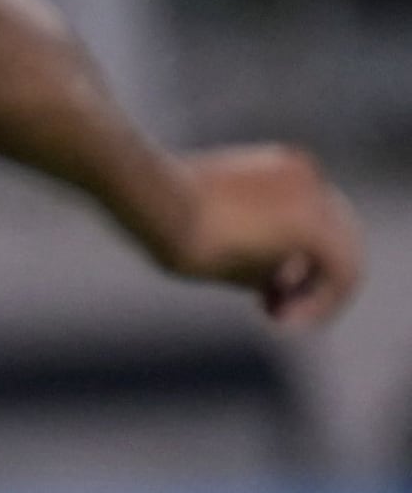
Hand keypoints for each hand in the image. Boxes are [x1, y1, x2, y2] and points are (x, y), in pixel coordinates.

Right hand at [155, 144, 363, 329]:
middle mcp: (306, 177)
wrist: (152, 198)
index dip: (293, 262)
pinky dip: (323, 300)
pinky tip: (289, 323)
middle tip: (281, 312)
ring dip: (318, 292)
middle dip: (310, 279)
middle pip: (328, 236)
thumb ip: (249, 252)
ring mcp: (312, 196)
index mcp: (283, 169)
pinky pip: (341, 269)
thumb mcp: (206, 232)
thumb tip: (272, 285)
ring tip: (288, 322)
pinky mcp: (311, 224)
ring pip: (338, 254)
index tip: (267, 293)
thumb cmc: (159, 213)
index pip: (304, 221)